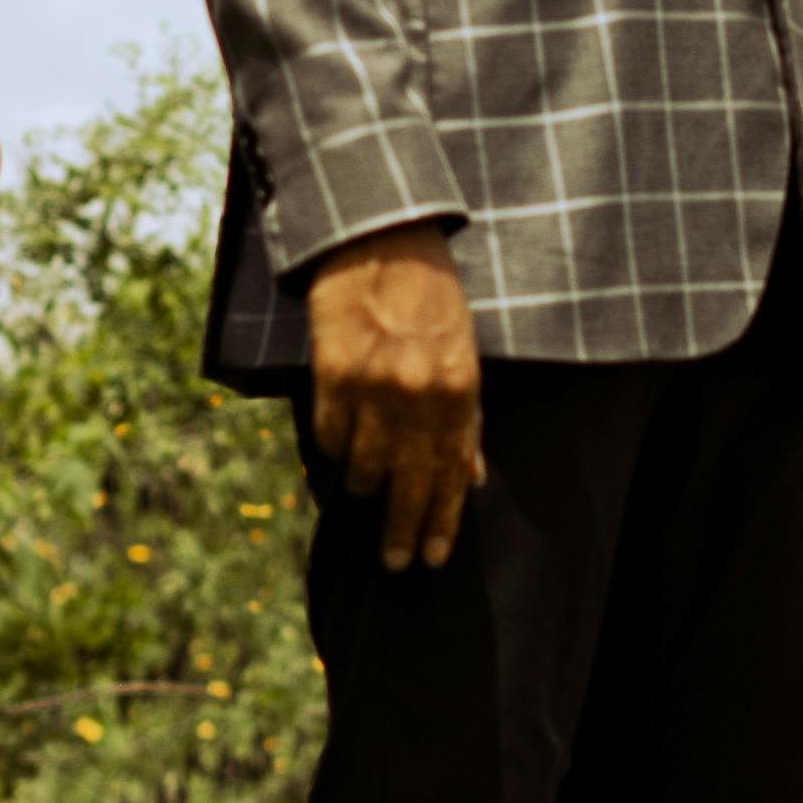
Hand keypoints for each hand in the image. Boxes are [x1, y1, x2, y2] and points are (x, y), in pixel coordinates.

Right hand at [304, 223, 483, 572]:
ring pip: (363, 467)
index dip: (443, 522)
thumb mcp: (464, 352)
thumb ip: (467, 417)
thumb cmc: (429, 293)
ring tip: (363, 494)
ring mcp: (373, 390)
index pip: (452, 475)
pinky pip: (330, 436)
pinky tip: (336, 454)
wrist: (378, 239)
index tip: (434, 557)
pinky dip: (333, 449)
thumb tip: (471, 475)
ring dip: (364, 486)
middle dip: (403, 531)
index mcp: (457, 392)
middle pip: (409, 484)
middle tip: (396, 563)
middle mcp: (417, 398)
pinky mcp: (332, 376)